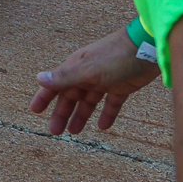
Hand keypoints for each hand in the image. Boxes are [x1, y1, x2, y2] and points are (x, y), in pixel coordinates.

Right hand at [29, 29, 158, 135]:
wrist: (147, 49)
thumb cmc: (115, 56)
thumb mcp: (88, 70)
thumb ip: (64, 77)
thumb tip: (38, 78)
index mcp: (76, 67)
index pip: (55, 84)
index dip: (45, 97)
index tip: (35, 111)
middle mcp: (87, 74)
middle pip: (71, 96)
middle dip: (62, 113)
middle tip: (55, 131)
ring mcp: (104, 80)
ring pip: (88, 102)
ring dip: (81, 116)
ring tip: (74, 132)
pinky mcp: (121, 87)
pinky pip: (111, 104)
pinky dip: (106, 115)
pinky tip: (103, 127)